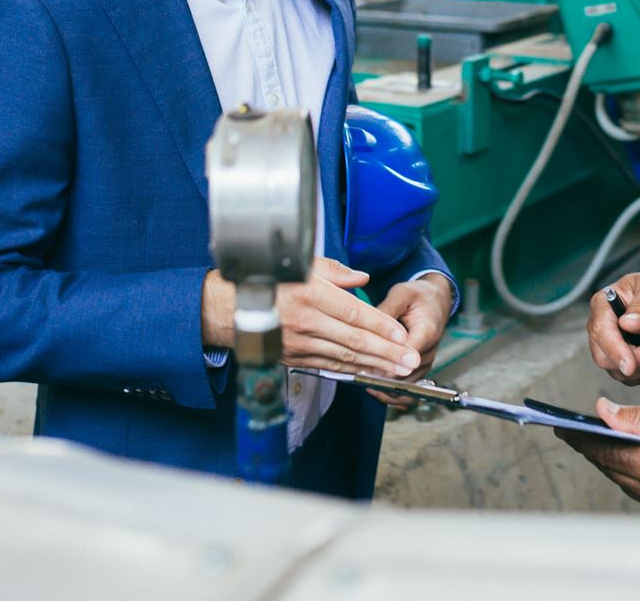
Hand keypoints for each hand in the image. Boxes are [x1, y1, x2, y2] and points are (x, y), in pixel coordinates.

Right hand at [202, 258, 421, 377]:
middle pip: (354, 339)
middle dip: (387, 352)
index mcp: (310, 293)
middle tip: (411, 360)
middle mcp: (305, 321)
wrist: (228, 308)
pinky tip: (370, 374)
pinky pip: (328, 366)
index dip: (381, 326)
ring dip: (375, 366)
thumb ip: (335, 273)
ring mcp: (298, 343)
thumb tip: (363, 279)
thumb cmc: (268, 281)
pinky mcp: (293, 358)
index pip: (353, 313)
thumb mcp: (300, 266)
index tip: (402, 336)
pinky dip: (352, 372)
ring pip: (344, 357)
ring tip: (398, 371)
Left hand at [367, 274, 453, 409]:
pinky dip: (390, 390)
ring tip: (361, 381)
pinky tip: (371, 385)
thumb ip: (387, 310)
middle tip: (358, 377)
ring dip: (385, 387)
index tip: (367, 367)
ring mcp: (424, 364)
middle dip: (382, 379)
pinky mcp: (418, 369)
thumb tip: (368, 323)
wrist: (436, 301)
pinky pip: (406, 388)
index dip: (387, 364)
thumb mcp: (402, 294)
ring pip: (405, 387)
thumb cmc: (419, 296)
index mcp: (427, 332)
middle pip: (405, 376)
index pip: (408, 356)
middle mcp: (427, 352)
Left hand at [557, 398, 639, 514]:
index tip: (561, 426)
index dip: (581, 438)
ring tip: (595, 439)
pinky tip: (627, 456)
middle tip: (573, 429)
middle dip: (592, 448)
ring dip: (611, 460)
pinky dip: (630, 473)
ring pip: (623, 481)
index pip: (607, 452)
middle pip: (611, 469)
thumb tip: (601, 413)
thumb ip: (636, 417)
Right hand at [588, 261, 639, 385]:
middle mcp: (604, 326)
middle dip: (634, 361)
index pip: (600, 331)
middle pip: (604, 357)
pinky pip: (631, 377)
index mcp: (604, 305)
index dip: (614, 350)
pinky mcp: (627, 357)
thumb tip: (627, 324)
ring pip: (617, 371)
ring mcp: (614, 344)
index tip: (630, 365)